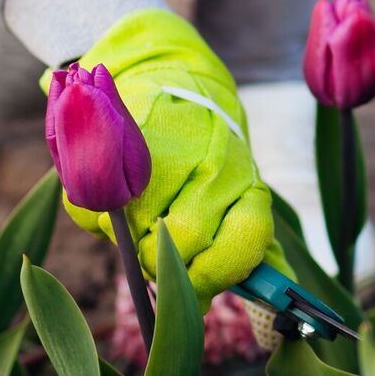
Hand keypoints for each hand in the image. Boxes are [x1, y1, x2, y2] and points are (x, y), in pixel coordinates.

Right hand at [68, 10, 285, 307]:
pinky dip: (100, 219)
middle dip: (168, 263)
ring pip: (133, 233)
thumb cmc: (209, 154)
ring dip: (132, 240)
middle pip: (181, 243)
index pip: (243, 243)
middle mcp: (209, 164)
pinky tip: (117, 197)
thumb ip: (253, 246)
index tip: (202, 283)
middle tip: (164, 253)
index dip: (218, 275)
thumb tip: (279, 296)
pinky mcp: (111, 147)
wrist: (171, 79)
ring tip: (142, 217)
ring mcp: (159, 153)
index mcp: (244, 181)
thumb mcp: (242, 191)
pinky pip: (95, 214)